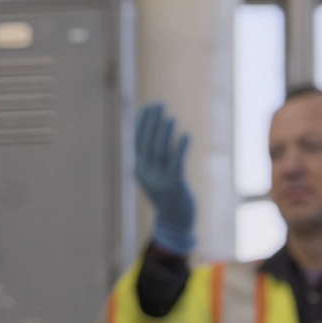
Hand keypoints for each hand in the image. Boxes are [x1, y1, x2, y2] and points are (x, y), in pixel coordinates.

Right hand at [134, 102, 196, 255]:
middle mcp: (146, 173)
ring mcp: (159, 179)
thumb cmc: (168, 191)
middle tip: (159, 103)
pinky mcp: (174, 184)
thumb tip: (162, 127)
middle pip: (147, 143)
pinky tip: (185, 135)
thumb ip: (159, 152)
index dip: (141, 122)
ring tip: (170, 117)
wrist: (174, 219)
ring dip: (164, 132)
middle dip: (152, 122)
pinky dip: (180, 148)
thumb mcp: (158, 171)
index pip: (137, 141)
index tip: (147, 105)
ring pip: (159, 152)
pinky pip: (176, 163)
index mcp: (140, 169)